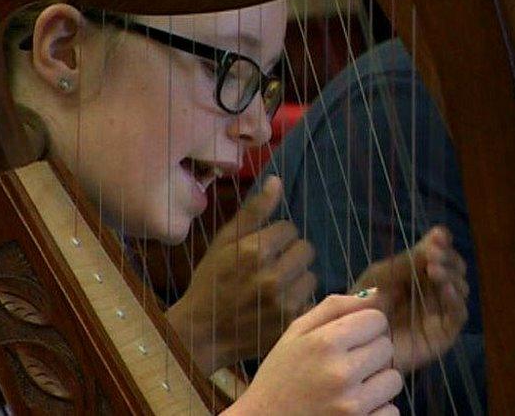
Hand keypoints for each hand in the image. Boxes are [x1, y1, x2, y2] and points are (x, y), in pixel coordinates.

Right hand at [167, 176, 316, 374]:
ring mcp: (284, 302)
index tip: (262, 250)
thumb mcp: (224, 242)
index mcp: (254, 250)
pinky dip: (298, 303)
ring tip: (276, 288)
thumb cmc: (211, 283)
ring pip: (311, 276)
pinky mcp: (292, 323)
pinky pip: (310, 301)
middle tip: (272, 268)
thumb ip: (253, 212)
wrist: (202, 334)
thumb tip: (277, 181)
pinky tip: (279, 306)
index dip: (276, 237)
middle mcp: (272, 276)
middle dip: (291, 256)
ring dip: (297, 280)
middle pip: (306, 250)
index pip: (290, 229)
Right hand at [226, 291, 401, 415]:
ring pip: (394, 380)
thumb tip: (377, 293)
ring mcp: (352, 406)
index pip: (377, 319)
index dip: (365, 327)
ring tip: (350, 388)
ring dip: (377, 383)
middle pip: (387, 347)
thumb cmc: (280, 376)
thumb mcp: (296, 333)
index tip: (349, 339)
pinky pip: (391, 411)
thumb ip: (335, 307)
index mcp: (325, 343)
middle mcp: (341, 373)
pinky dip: (377, 410)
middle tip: (345, 365)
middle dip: (370, 353)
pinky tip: (352, 409)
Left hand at [352, 226, 468, 371]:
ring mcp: (440, 310)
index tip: (438, 235)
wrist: (357, 341)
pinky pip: (458, 314)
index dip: (443, 242)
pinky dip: (455, 299)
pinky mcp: (444, 333)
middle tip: (432, 254)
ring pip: (460, 287)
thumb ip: (409, 260)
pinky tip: (445, 289)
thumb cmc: (364, 304)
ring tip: (433, 270)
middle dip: (447, 257)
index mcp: (419, 271)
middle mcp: (434, 288)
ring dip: (450, 274)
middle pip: (455, 267)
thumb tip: (437, 240)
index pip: (441, 251)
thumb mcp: (382, 275)